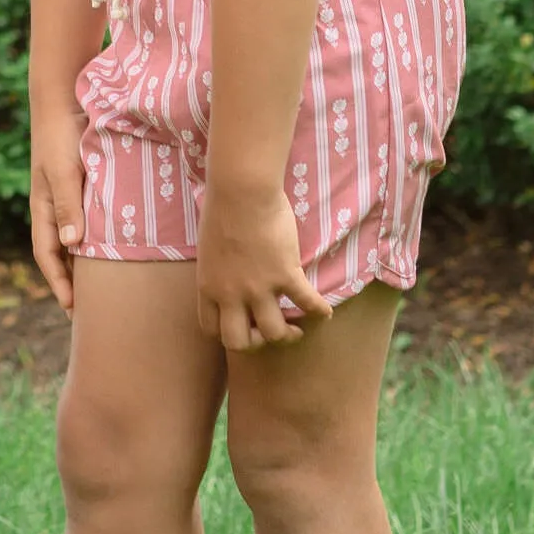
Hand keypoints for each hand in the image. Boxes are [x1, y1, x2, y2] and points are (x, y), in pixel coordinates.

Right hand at [26, 108, 86, 314]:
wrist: (63, 98)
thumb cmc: (62, 135)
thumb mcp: (64, 172)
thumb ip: (68, 206)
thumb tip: (72, 246)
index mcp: (43, 207)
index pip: (46, 254)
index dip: (58, 283)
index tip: (71, 309)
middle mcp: (54, 205)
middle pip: (59, 252)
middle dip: (69, 281)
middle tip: (87, 310)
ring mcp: (68, 195)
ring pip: (74, 238)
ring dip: (83, 262)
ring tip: (103, 287)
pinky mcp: (84, 184)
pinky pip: (88, 220)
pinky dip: (96, 239)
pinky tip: (114, 246)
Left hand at [195, 189, 328, 352]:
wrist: (241, 190)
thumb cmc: (222, 208)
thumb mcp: (209, 248)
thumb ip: (219, 270)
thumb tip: (230, 277)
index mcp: (208, 286)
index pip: (211, 329)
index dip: (227, 333)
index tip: (241, 325)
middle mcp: (231, 294)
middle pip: (239, 342)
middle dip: (255, 343)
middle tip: (267, 332)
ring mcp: (259, 287)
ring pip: (274, 332)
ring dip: (287, 335)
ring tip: (295, 329)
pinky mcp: (285, 274)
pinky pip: (306, 302)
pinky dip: (318, 311)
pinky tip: (324, 313)